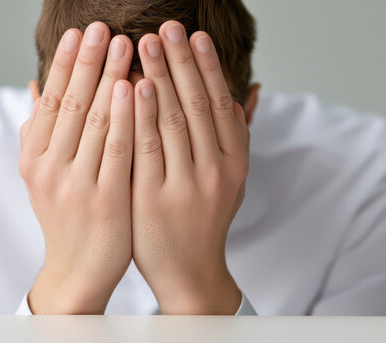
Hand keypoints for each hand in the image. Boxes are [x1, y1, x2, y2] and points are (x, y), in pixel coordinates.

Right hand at [19, 22, 135, 313]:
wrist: (78, 272)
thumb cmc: (67, 218)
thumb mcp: (44, 175)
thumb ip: (39, 131)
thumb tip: (33, 85)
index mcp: (33, 158)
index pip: (48, 100)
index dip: (63, 63)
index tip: (77, 33)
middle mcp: (48, 168)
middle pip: (69, 103)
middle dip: (87, 60)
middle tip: (101, 26)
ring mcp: (75, 184)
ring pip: (92, 120)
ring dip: (108, 77)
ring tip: (123, 44)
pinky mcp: (104, 199)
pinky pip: (115, 149)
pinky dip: (123, 116)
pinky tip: (132, 88)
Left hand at [129, 22, 249, 314]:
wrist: (188, 273)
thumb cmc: (205, 219)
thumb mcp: (231, 178)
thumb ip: (238, 132)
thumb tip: (253, 87)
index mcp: (236, 162)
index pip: (222, 104)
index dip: (208, 67)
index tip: (194, 36)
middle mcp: (216, 172)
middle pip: (198, 105)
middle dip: (180, 61)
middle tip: (165, 26)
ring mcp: (185, 186)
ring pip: (173, 122)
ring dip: (159, 77)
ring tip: (144, 43)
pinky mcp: (154, 200)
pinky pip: (146, 149)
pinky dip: (140, 115)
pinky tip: (132, 87)